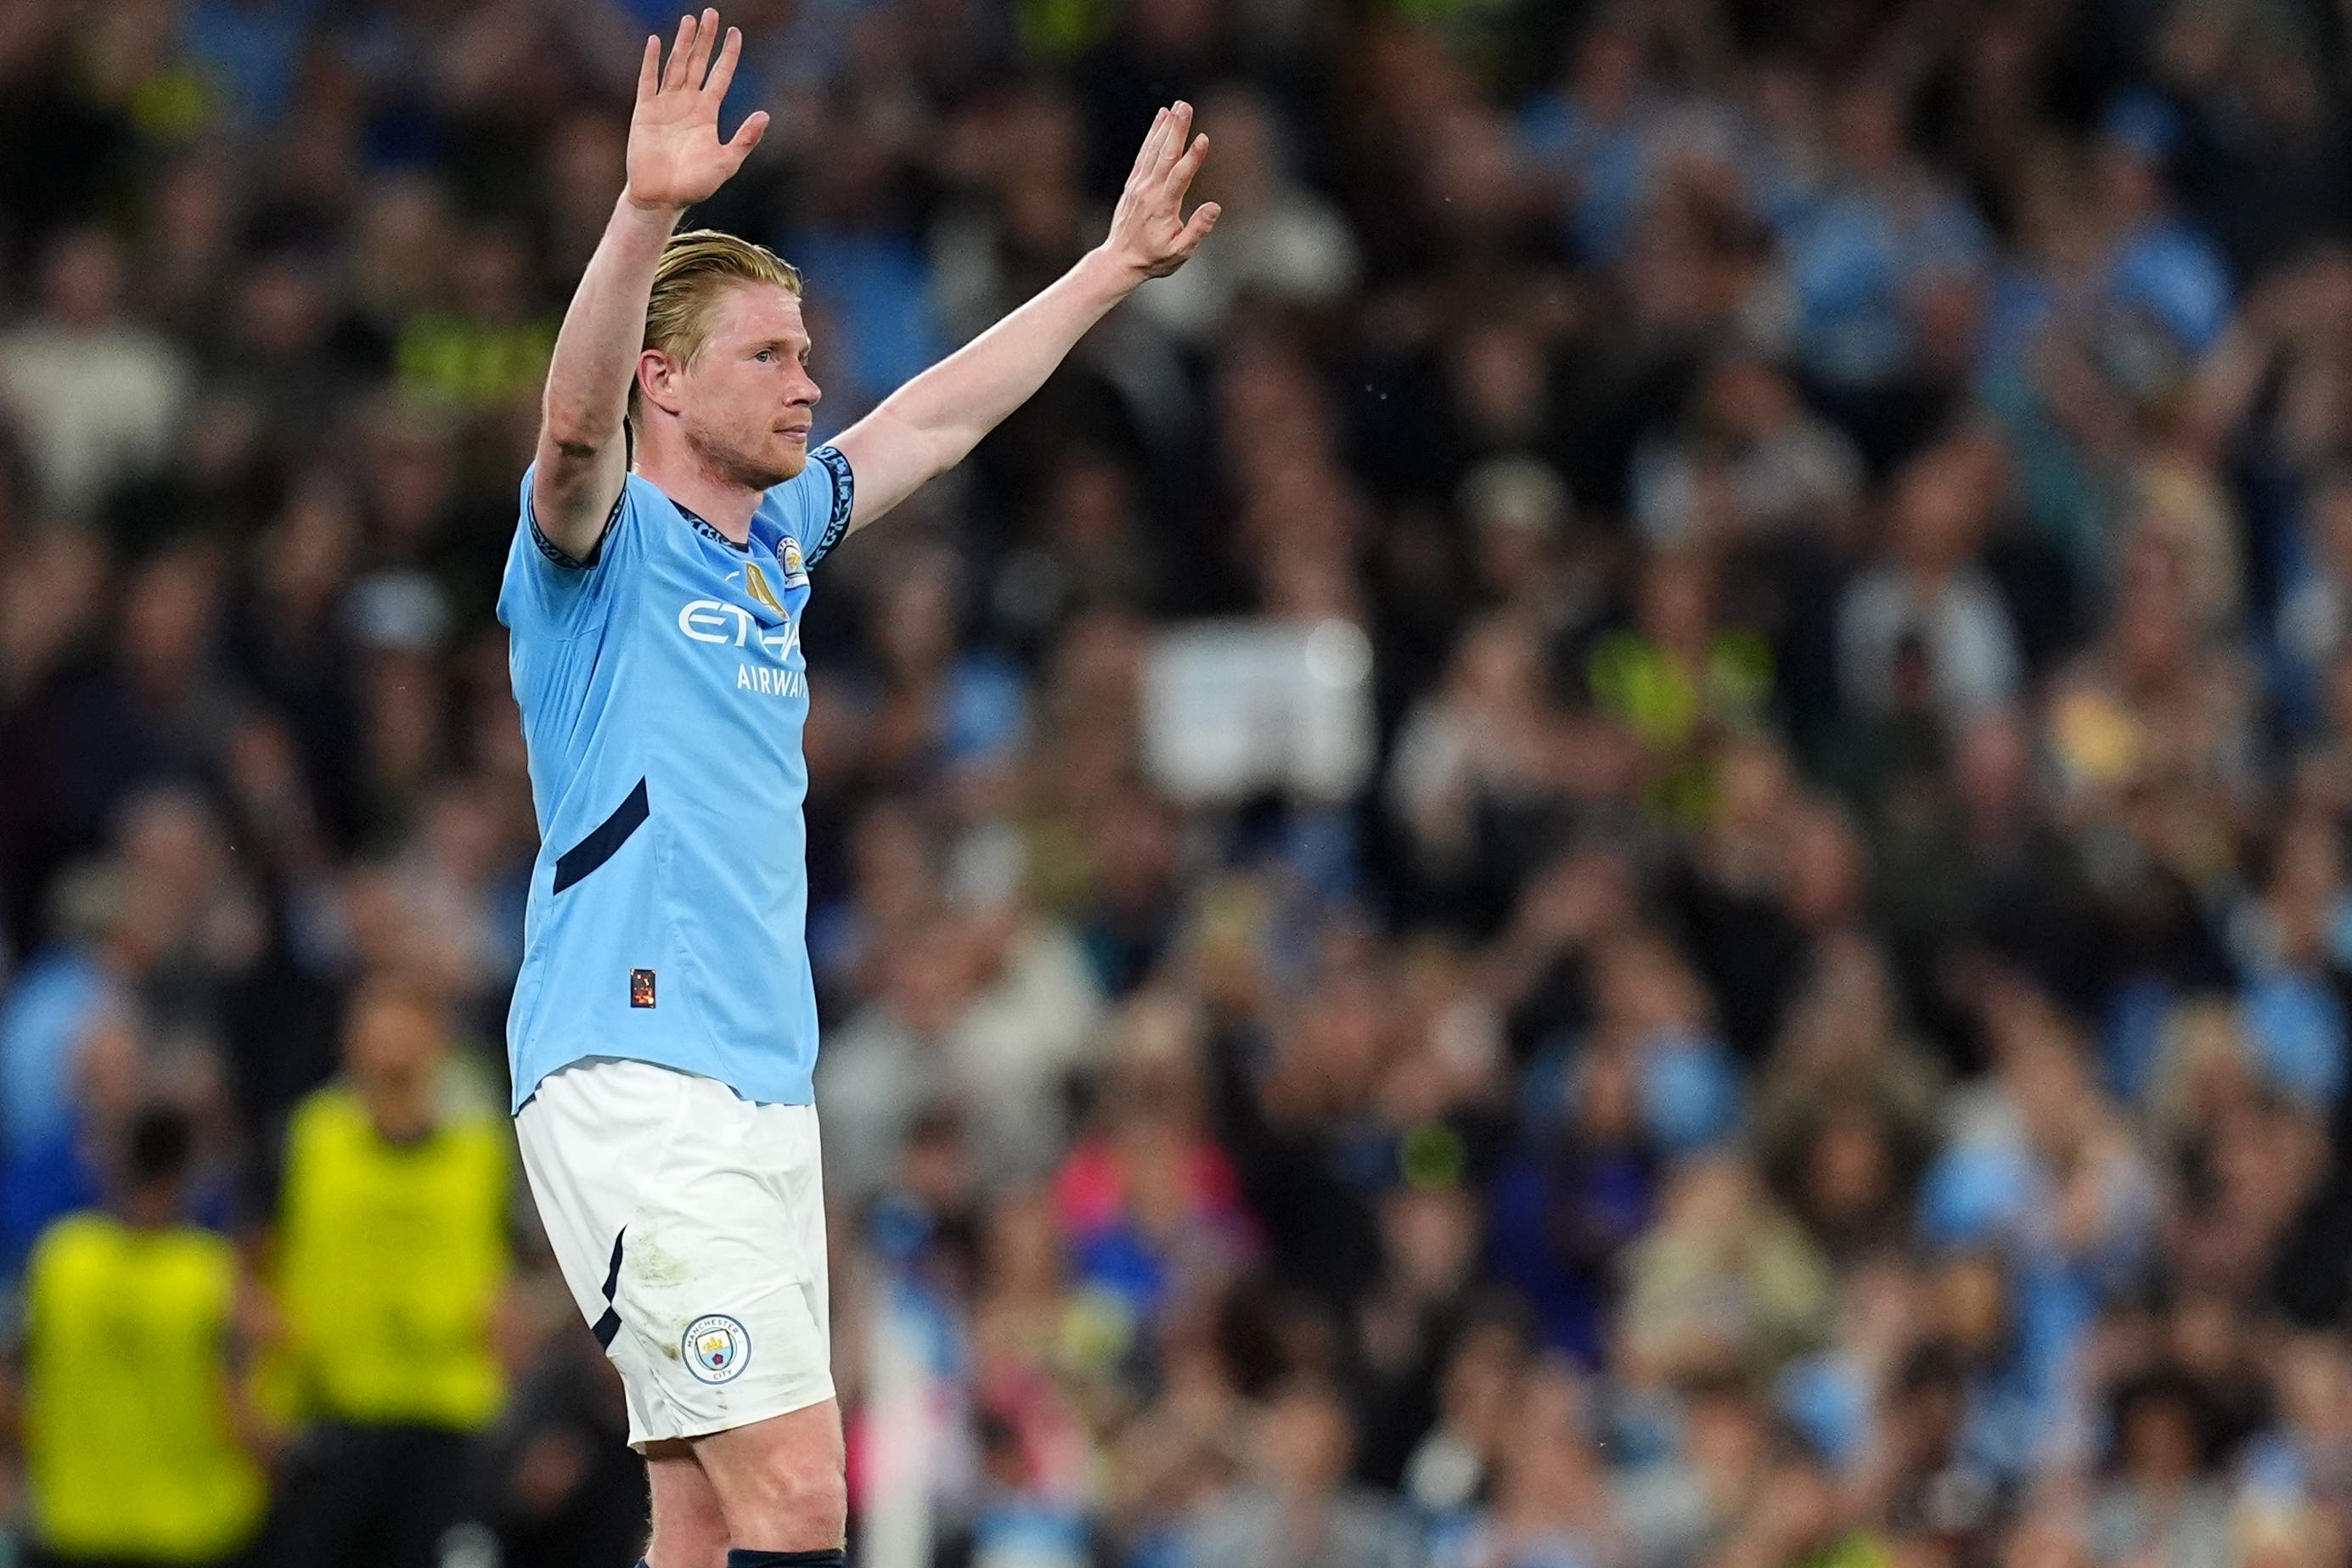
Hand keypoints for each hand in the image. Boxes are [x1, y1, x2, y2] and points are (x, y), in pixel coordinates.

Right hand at [625, 9, 767, 213]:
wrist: (662, 198)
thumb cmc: (695, 184)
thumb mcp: (726, 162)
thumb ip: (745, 138)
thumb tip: (765, 115)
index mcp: (707, 113)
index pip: (720, 76)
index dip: (728, 54)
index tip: (735, 32)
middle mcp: (687, 103)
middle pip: (698, 63)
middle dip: (705, 39)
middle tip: (711, 13)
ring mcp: (665, 105)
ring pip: (676, 66)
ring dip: (682, 43)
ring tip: (690, 19)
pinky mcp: (644, 112)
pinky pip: (648, 81)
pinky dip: (652, 62)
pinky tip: (657, 42)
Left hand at [1101, 101, 1219, 280]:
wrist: (1119, 260)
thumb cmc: (1154, 259)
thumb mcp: (1180, 253)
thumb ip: (1197, 230)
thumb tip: (1214, 206)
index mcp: (1163, 207)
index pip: (1180, 177)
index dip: (1193, 158)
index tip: (1203, 138)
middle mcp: (1149, 191)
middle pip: (1165, 155)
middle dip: (1177, 129)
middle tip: (1186, 106)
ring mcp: (1139, 185)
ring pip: (1154, 150)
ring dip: (1166, 126)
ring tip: (1177, 106)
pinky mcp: (1134, 183)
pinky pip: (1144, 154)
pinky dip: (1152, 135)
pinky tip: (1161, 119)